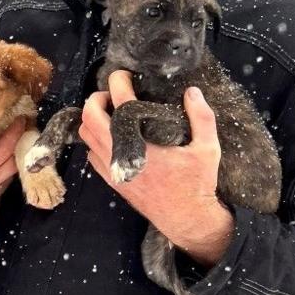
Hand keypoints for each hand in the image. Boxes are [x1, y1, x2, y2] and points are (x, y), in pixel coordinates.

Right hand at [0, 116, 23, 220]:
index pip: (1, 152)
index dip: (13, 135)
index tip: (19, 119)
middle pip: (13, 161)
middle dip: (21, 140)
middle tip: (24, 123)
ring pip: (13, 170)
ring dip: (18, 152)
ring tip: (19, 133)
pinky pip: (6, 178)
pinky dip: (9, 163)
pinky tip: (8, 150)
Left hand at [78, 70, 232, 266]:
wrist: (186, 219)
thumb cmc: (196, 185)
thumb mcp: (208, 149)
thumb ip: (202, 118)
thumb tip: (192, 92)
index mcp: (140, 143)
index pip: (118, 103)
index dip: (117, 82)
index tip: (125, 76)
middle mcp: (119, 154)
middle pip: (89, 116)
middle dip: (97, 98)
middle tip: (113, 93)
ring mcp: (111, 168)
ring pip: (86, 135)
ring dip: (93, 119)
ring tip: (112, 112)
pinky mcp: (111, 179)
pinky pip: (90, 153)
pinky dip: (95, 139)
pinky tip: (114, 135)